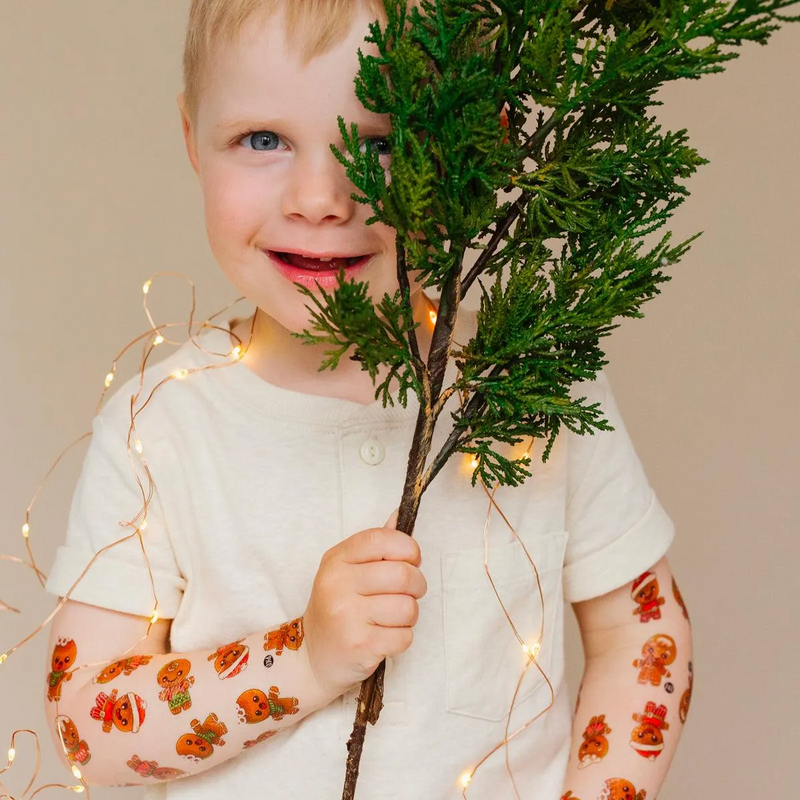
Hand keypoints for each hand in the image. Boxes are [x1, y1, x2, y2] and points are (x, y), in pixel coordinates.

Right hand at [303, 509, 426, 698]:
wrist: (312, 657)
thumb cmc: (338, 608)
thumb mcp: (347, 570)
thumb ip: (376, 545)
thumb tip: (400, 515)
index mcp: (336, 560)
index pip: (381, 539)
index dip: (407, 548)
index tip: (412, 559)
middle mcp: (337, 584)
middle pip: (403, 575)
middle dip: (417, 585)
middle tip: (409, 593)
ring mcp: (347, 616)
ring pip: (408, 607)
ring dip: (409, 615)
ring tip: (392, 617)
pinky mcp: (359, 645)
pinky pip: (404, 636)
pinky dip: (402, 638)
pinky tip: (384, 637)